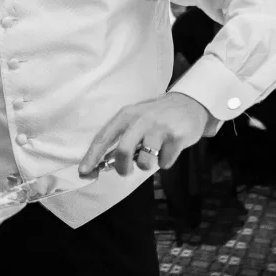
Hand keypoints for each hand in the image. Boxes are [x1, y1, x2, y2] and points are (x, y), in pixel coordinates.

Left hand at [78, 93, 210, 176]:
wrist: (191, 104)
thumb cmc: (157, 117)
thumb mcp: (136, 120)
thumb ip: (121, 138)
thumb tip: (104, 162)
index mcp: (127, 115)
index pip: (104, 137)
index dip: (92, 156)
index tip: (83, 171)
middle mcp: (142, 120)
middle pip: (122, 151)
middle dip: (121, 168)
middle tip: (125, 171)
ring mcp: (160, 128)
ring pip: (144, 162)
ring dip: (146, 165)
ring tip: (153, 153)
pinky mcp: (177, 137)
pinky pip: (164, 163)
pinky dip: (165, 161)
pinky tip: (170, 148)